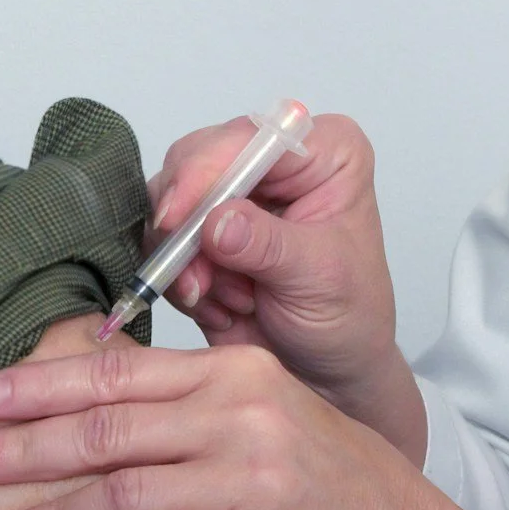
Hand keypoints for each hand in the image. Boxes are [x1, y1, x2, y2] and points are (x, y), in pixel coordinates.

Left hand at [0, 343, 508, 509]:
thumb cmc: (334, 486)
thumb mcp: (268, 414)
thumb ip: (192, 399)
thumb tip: (97, 390)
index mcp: (236, 373)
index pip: (118, 371)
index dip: (42, 384)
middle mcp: (241, 416)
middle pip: (106, 427)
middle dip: (23, 446)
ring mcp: (253, 479)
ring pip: (122, 491)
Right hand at [150, 113, 422, 459]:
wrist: (327, 372)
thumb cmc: (348, 318)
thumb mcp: (320, 278)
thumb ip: (268, 246)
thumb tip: (217, 222)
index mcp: (323, 152)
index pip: (252, 136)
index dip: (208, 170)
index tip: (178, 216)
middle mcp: (273, 161)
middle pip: (197, 158)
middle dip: (188, 223)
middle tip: (195, 276)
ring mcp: (232, 194)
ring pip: (169, 199)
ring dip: (184, 258)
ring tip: (223, 299)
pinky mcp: (199, 229)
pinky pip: (160, 240)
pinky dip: (179, 278)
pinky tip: (218, 305)